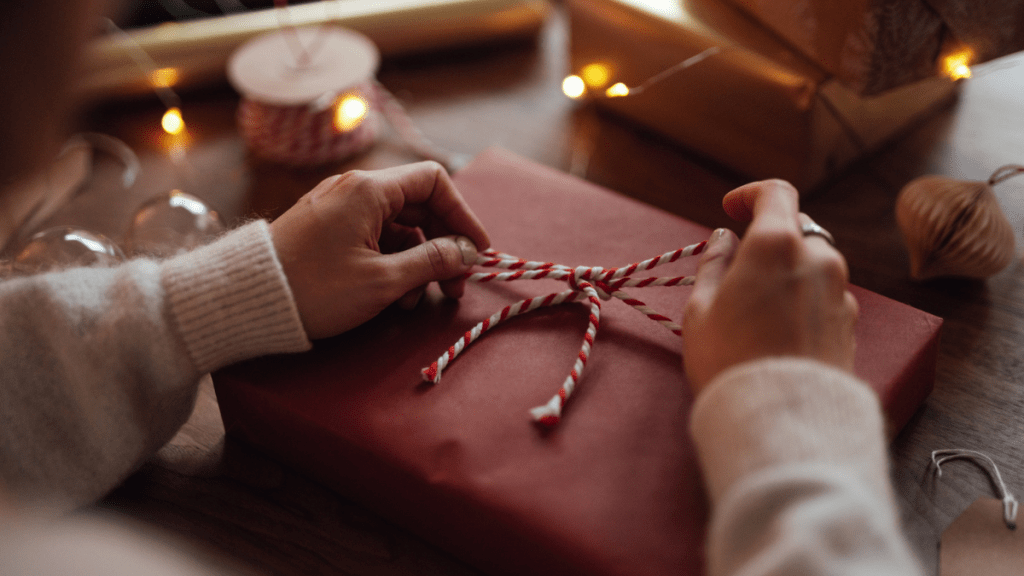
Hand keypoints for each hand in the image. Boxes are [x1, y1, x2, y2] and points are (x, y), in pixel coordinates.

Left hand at [270, 161, 490, 339]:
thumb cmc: (313, 287)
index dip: (463, 215)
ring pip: (397, 227)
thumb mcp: (382, 280)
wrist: (247, 299)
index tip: (476, 251)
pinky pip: (373, 238)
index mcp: (369, 189)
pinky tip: (392, 297)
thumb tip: (467, 253)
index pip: (435, 181)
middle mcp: (355, 189)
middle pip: (419, 206)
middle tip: (454, 286)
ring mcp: (339, 209)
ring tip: (417, 300)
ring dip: (417, 261)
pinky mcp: (327, 230)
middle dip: (443, 246)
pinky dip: (391, 263)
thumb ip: (432, 262)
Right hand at [681, 180, 857, 393]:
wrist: (780, 417)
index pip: (775, 193)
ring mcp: (840, 291)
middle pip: (796, 231)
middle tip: (737, 273)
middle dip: (768, 243)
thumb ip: (714, 264)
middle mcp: (818, 258)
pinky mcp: (851, 324)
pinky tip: (779, 334)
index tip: (731, 210)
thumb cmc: (728, 360)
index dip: (750, 195)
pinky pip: (824, 298)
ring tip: (756, 312)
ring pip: (813, 266)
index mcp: (777, 243)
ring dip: (787, 275)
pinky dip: (803, 303)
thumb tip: (724, 239)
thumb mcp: (701, 309)